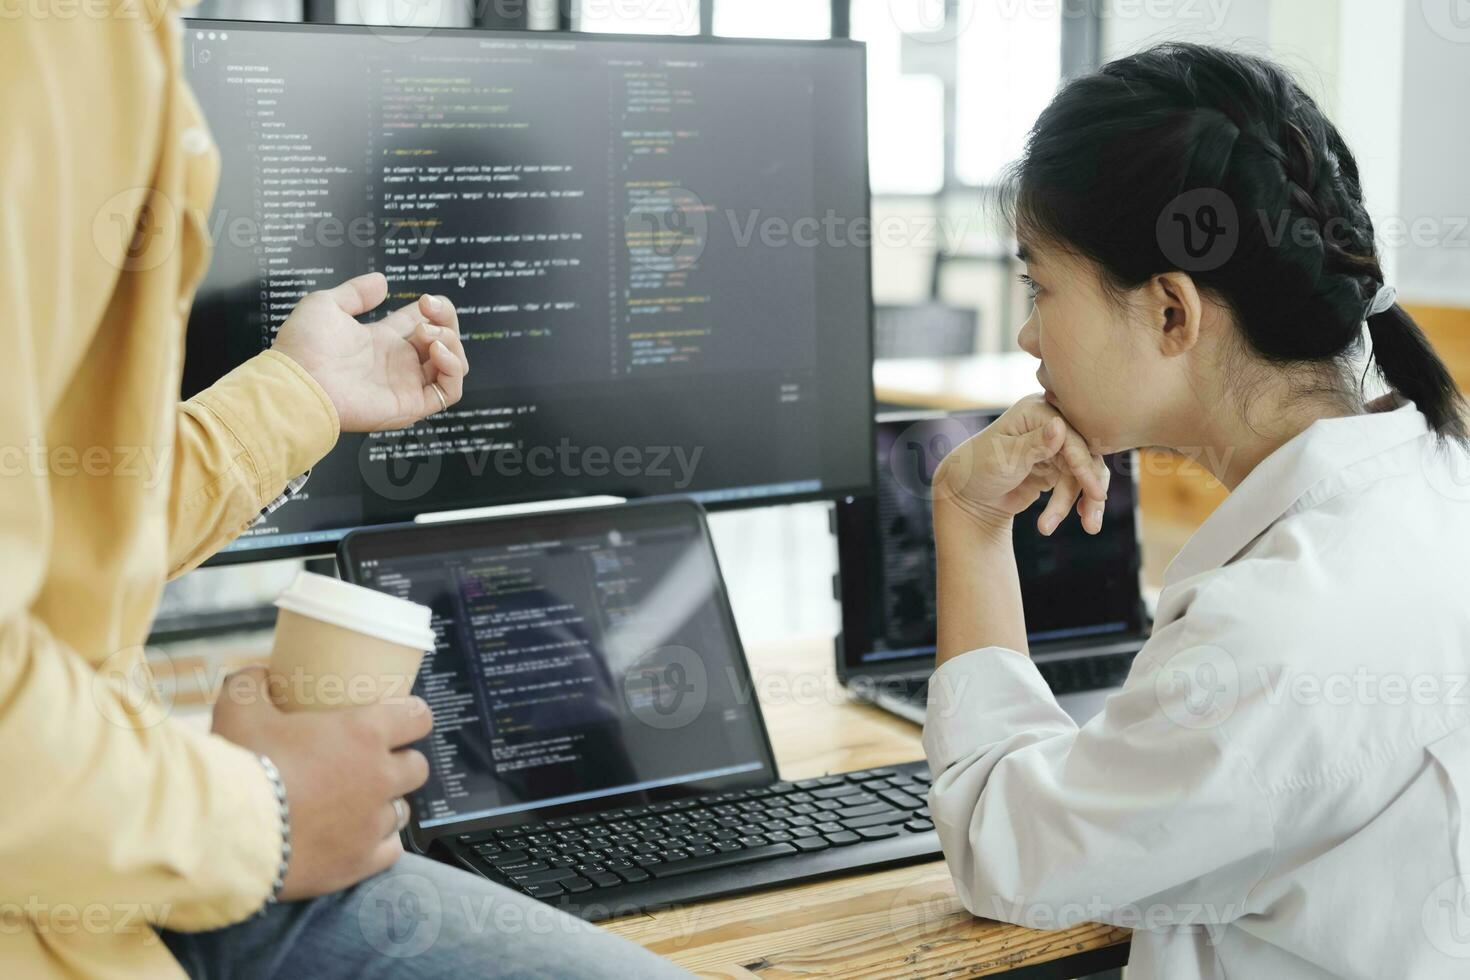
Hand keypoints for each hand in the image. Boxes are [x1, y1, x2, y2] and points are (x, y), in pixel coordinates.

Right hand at [210, 667, 433, 901]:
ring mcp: (373, 823)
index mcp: (364, 733)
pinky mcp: (361, 862)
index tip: (403, 719)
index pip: (418, 717)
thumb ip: (251, 684)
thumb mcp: (239, 709)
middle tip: (372, 764)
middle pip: (417, 767)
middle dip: (401, 763)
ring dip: (386, 804)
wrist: (227, 833)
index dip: (413, 716)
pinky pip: (390, 850)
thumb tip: (258, 674)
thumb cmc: (240, 764)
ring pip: (402, 810)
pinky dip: (377, 844)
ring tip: (358, 805)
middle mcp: (380, 777)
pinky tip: (356, 840)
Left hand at [271, 273, 468, 431]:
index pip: (421, 324)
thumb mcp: (326, 304)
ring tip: (429, 334)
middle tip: (427, 309)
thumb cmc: (303, 348)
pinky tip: (438, 351)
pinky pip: (449, 392)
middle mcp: (397, 363)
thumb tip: (380, 281)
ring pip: (452, 365)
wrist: (298, 382)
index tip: (425, 299)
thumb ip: (356, 291)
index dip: (432, 309)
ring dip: (452, 343)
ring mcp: (406, 385)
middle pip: (444, 341)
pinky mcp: (411, 404)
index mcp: (380, 342)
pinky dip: (453, 368)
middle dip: (445, 320)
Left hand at [935, 393, 1110, 536]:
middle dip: (1091, 488)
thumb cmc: (978, 470)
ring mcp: (1057, 446)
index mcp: (1036, 411)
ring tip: (1088, 528)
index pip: (1071, 436)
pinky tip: (1083, 519)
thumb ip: (1034, 444)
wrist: (968, 496)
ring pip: (1086, 472)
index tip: (1095, 492)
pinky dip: (1081, 502)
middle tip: (1091, 521)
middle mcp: (1051, 424)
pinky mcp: (1059, 467)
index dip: (1084, 465)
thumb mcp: (1004, 458)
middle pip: (1085, 454)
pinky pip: (1080, 484)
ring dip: (1087, 501)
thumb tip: (1060, 425)